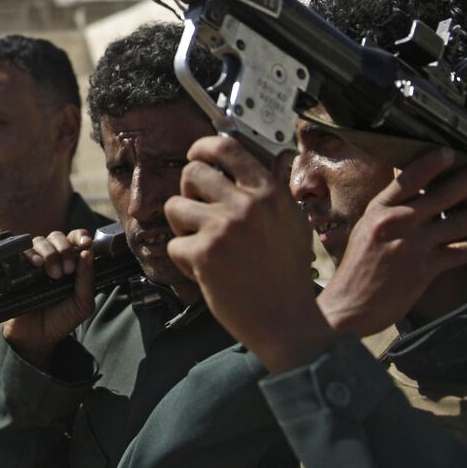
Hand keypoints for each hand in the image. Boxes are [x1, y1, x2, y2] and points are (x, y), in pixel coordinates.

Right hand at [3, 229, 96, 367]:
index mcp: (71, 263)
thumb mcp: (83, 303)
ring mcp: (36, 263)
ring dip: (50, 253)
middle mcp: (54, 259)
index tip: (85, 244)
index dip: (81, 236)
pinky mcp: (19, 268)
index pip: (76, 239)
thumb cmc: (62, 320)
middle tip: (67, 271)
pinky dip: (32, 255)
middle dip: (65, 249)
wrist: (37, 337)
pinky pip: (24, 252)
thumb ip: (87, 279)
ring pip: (41, 240)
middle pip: (58, 236)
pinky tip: (38, 266)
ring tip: (53, 275)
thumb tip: (88, 252)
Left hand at [166, 137, 333, 374]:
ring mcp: (224, 228)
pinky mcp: (204, 254)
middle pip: (192, 172)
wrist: (286, 320)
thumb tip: (244, 165)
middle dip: (187, 192)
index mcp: (268, 192)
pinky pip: (174, 244)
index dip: (202, 148)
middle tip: (197, 214)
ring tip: (201, 245)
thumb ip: (269, 193)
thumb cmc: (287, 276)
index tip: (195, 157)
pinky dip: (183, 261)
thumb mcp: (292, 223)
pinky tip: (206, 272)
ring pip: (175, 206)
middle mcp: (247, 204)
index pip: (226, 147)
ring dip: (181, 227)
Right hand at [316, 148, 466, 340]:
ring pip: (460, 222)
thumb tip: (419, 195)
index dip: (431, 164)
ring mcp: (413, 246)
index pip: (408, 179)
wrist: (348, 305)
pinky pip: (460, 253)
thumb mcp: (365, 230)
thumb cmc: (356, 269)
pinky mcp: (425, 269)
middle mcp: (397, 223)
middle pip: (444, 194)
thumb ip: (390, 212)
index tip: (453, 151)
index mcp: (379, 210)